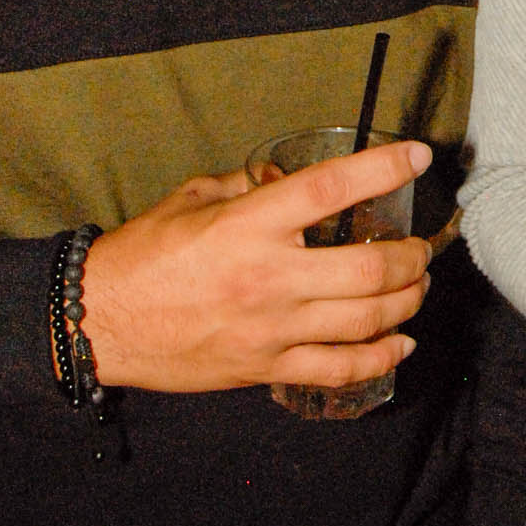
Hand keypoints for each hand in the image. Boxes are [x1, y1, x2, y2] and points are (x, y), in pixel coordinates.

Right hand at [79, 139, 432, 392]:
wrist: (100, 323)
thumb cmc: (144, 254)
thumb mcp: (193, 198)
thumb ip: (246, 184)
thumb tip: (287, 177)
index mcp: (249, 224)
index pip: (331, 189)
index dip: (383, 168)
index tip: (417, 156)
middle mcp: (269, 276)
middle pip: (369, 268)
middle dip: (412, 256)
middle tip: (424, 246)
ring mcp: (272, 328)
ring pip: (366, 320)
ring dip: (407, 301)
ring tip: (419, 285)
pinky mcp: (266, 368)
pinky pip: (339, 368)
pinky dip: (381, 358)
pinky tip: (401, 343)